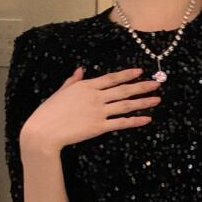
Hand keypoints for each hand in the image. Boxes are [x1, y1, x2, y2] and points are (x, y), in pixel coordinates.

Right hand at [20, 66, 161, 153]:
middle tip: (157, 84)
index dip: (127, 75)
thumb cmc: (49, 111)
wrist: (44, 131)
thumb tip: (81, 70)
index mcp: (86, 86)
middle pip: (123, 90)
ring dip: (143, 102)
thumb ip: (73, 81)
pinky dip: (135, 121)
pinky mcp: (99, 127)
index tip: (140, 72)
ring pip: (126, 105)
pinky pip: (121, 123)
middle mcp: (95, 96)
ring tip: (157, 99)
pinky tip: (146, 119)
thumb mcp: (61, 91)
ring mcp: (99, 111)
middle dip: (142, 86)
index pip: (111, 78)